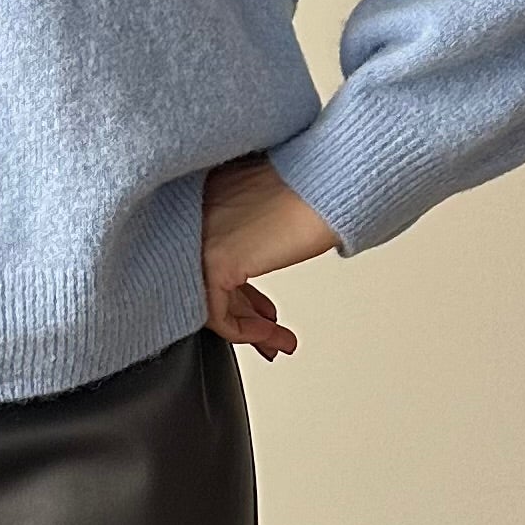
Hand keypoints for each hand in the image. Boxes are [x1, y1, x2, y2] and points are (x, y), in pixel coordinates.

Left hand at [198, 150, 340, 359]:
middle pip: (209, 281)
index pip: (211, 256)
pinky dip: (243, 331)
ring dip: (249, 328)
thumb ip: (250, 231)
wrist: (330, 184)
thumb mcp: (267, 211)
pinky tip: (270, 332)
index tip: (263, 309)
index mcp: (204, 196)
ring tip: (277, 341)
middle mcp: (194, 214)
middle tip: (270, 332)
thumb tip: (255, 260)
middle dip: (245, 314)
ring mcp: (201, 237)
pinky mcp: (215, 259)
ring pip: (210, 299)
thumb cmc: (312, 188)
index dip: (239, 289)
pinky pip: (216, 312)